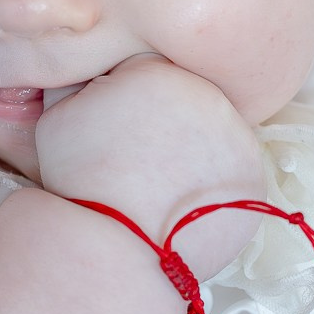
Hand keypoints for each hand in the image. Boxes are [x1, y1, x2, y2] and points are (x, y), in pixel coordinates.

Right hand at [34, 55, 263, 272]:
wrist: (118, 249)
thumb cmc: (82, 181)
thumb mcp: (58, 117)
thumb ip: (77, 79)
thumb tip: (85, 64)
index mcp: (159, 72)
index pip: (143, 67)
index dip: (122, 97)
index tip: (112, 126)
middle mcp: (209, 96)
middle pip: (184, 94)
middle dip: (162, 117)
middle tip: (136, 155)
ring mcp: (239, 139)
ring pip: (212, 129)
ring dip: (192, 145)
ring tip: (159, 180)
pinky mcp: (255, 179)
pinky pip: (231, 168)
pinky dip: (213, 180)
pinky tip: (183, 199)